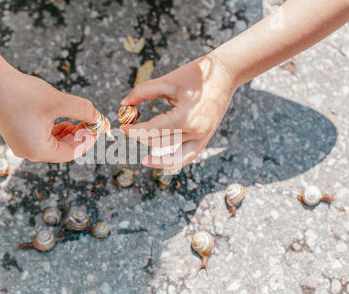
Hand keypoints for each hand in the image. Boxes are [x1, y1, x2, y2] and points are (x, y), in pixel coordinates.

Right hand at [0, 68, 99, 162]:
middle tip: (90, 121)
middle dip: (78, 136)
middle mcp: (28, 152)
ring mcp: (21, 144)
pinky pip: (42, 137)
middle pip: (62, 150)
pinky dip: (55, 129)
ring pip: (53, 143)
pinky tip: (62, 117)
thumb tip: (98, 117)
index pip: (71, 153)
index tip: (97, 127)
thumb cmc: (23, 92)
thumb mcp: (59, 101)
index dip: (87, 141)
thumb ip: (83, 110)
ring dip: (68, 132)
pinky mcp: (17, 135)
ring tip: (77, 117)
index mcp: (37, 150)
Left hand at [120, 54, 237, 170]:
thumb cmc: (196, 74)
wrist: (225, 73)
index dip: (135, 131)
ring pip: (176, 155)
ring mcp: (203, 137)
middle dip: (142, 137)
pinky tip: (165, 164)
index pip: (153, 130)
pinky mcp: (206, 137)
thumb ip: (143, 92)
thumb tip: (124, 104)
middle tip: (128, 131)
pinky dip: (177, 162)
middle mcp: (195, 132)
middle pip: (161, 142)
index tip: (122, 127)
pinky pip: (190, 156)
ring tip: (145, 160)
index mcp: (185, 117)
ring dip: (158, 157)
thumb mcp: (168, 81)